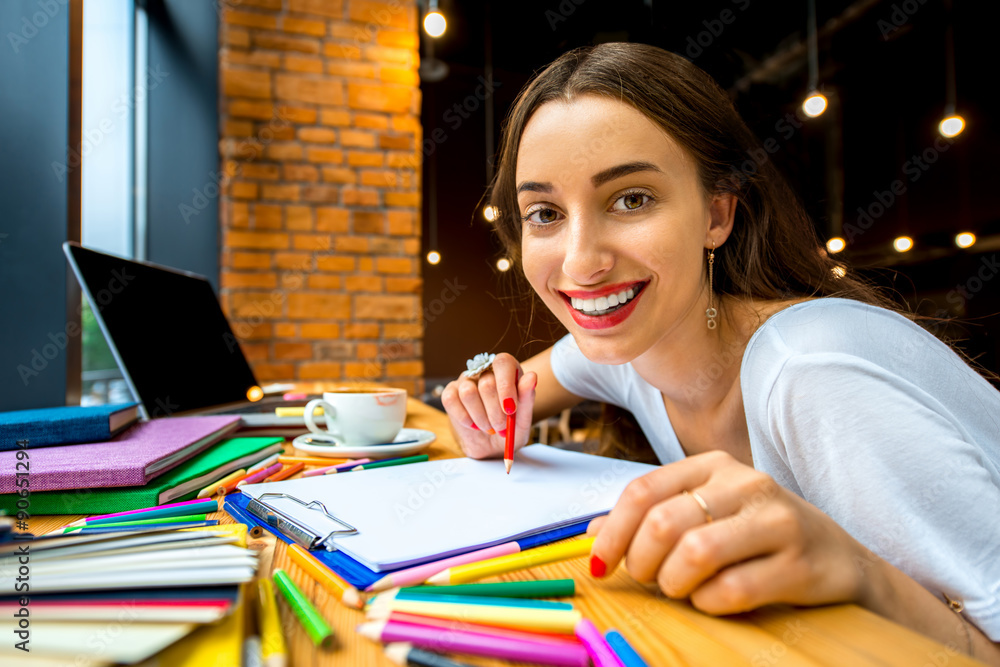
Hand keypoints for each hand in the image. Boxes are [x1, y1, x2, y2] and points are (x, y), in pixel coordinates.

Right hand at [440, 353, 537, 458]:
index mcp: (507, 370)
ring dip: (480, 417)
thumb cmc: (510, 426)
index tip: (510, 409)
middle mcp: (485, 370)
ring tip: (489, 428)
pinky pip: (451, 399)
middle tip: (502, 428)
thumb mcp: (524, 418)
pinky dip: (464, 417)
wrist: (493, 444)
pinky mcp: (451, 392)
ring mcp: (466, 380)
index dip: (506, 386)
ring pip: (468, 392)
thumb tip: (532, 377)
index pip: (503, 362)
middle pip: (486, 383)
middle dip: (495, 412)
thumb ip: (527, 398)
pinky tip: (474, 425)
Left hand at [588, 450, 870, 614]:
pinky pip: (731, 590)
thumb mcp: (706, 513)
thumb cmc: (758, 535)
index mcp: (713, 466)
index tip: (600, 566)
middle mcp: (744, 483)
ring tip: (679, 590)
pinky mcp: (799, 563)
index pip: (642, 491)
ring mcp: (775, 521)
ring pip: (694, 553)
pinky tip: (712, 600)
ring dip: (674, 584)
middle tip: (648, 580)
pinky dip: (708, 603)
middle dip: (642, 562)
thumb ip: (653, 516)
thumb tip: (592, 532)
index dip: (612, 533)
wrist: (839, 558)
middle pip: (662, 523)